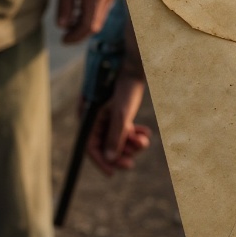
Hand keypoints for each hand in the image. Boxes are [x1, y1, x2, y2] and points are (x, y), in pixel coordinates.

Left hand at [57, 0, 117, 43]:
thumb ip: (64, 7)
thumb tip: (62, 26)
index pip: (88, 26)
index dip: (76, 36)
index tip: (64, 40)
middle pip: (96, 24)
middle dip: (80, 32)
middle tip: (65, 35)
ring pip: (99, 17)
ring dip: (85, 23)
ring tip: (69, 23)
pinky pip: (102, 8)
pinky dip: (91, 14)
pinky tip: (78, 11)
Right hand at [86, 20, 150, 174]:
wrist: (135, 63)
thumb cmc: (125, 85)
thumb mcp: (122, 114)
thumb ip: (116, 136)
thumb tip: (110, 158)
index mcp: (90, 117)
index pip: (90, 146)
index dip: (101, 161)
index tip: (113, 172)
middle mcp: (96, 118)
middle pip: (106, 145)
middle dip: (120, 152)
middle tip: (133, 160)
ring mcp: (107, 115)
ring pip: (117, 138)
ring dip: (130, 143)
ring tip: (144, 141)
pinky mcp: (118, 111)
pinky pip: (124, 130)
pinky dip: (134, 134)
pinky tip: (145, 133)